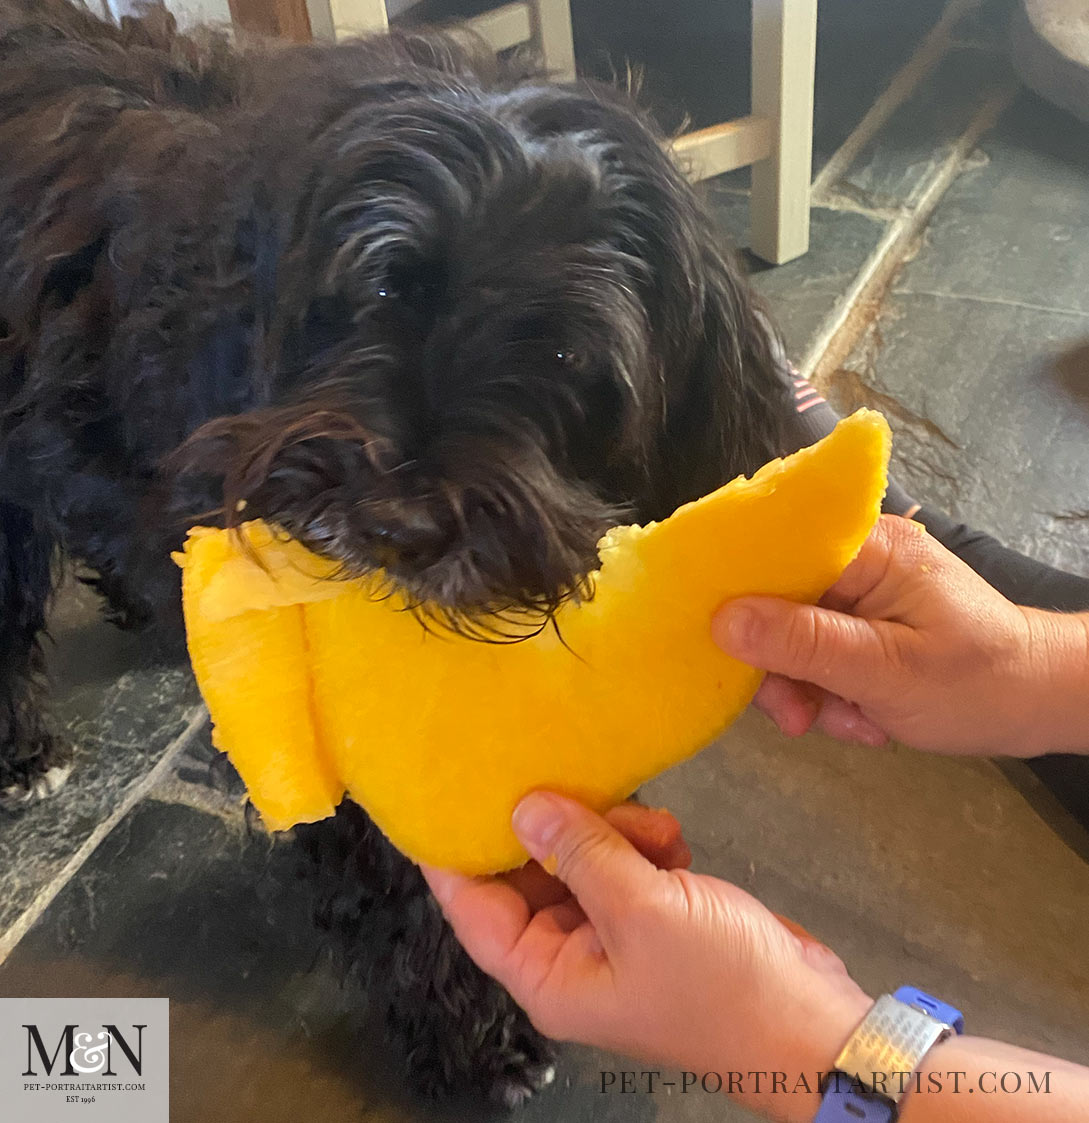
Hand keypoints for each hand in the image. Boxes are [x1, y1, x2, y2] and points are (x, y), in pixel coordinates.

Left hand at [423, 793, 871, 1122]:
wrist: (814, 1020)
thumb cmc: (719, 980)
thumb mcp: (642, 911)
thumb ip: (580, 853)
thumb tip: (522, 808)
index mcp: (548, 974)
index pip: (475, 908)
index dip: (453, 853)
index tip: (442, 790)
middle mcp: (570, 954)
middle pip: (530, 873)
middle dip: (558, 830)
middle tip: (580, 784)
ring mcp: (614, 932)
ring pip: (583, 857)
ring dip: (614, 832)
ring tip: (655, 828)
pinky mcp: (653, 912)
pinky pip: (626, 861)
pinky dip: (646, 843)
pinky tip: (675, 841)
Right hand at [713, 514, 1088, 756]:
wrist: (1041, 704)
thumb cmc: (977, 682)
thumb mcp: (887, 670)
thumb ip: (804, 644)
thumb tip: (721, 621)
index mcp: (865, 547)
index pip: (774, 551)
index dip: (736, 594)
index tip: (719, 649)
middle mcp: (855, 559)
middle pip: (775, 603)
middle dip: (782, 669)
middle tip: (798, 720)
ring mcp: (858, 593)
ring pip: (791, 638)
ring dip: (810, 691)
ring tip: (852, 725)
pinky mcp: (862, 624)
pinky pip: (817, 655)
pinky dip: (831, 694)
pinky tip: (864, 720)